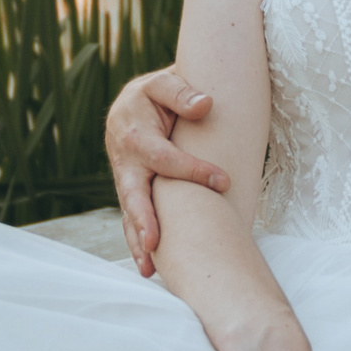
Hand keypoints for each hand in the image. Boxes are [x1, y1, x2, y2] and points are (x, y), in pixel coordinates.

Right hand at [105, 69, 230, 275]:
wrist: (130, 104)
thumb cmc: (153, 94)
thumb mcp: (163, 83)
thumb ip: (180, 92)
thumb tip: (205, 104)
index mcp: (135, 133)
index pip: (166, 158)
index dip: (194, 171)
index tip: (224, 182)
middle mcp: (126, 160)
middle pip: (134, 193)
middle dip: (143, 218)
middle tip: (154, 242)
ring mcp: (125, 179)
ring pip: (130, 212)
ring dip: (138, 239)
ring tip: (149, 268)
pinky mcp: (129, 191)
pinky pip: (131, 218)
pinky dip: (136, 241)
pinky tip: (148, 266)